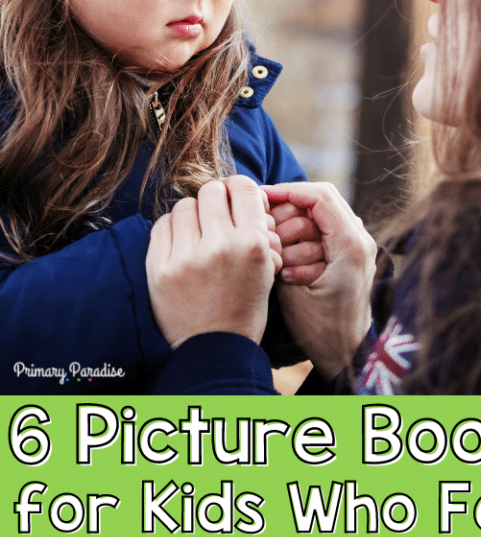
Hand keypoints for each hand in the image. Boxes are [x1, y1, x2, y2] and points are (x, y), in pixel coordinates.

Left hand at [146, 176, 281, 348]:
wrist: (214, 348)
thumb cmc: (244, 308)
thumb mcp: (266, 269)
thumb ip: (257, 230)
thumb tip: (243, 194)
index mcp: (252, 245)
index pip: (243, 188)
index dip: (238, 189)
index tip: (234, 198)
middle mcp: (220, 246)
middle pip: (211, 191)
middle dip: (215, 200)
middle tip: (215, 217)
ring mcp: (186, 257)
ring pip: (185, 205)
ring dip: (192, 215)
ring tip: (196, 234)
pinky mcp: (159, 268)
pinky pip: (162, 225)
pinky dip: (172, 230)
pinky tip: (180, 245)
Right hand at [263, 183, 377, 379]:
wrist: (346, 354)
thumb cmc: (319, 329)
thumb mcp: (291, 289)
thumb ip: (280, 250)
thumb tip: (263, 220)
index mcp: (350, 245)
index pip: (318, 195)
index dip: (286, 191)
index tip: (260, 199)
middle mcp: (361, 239)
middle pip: (319, 200)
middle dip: (288, 213)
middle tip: (266, 233)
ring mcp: (358, 245)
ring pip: (320, 215)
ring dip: (295, 228)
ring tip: (279, 254)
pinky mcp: (351, 254)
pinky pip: (324, 231)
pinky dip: (303, 239)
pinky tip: (288, 261)